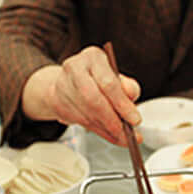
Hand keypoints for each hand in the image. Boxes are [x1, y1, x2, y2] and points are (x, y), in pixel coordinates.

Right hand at [21, 45, 141, 144]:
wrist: (70, 83)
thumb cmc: (99, 80)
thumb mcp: (119, 80)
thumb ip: (129, 87)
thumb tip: (131, 93)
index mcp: (94, 57)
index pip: (108, 83)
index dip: (122, 104)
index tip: (135, 120)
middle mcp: (75, 67)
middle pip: (93, 100)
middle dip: (113, 121)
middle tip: (127, 133)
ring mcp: (62, 84)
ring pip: (86, 114)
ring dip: (107, 129)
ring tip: (122, 136)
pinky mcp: (57, 101)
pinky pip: (81, 122)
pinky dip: (99, 132)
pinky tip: (110, 134)